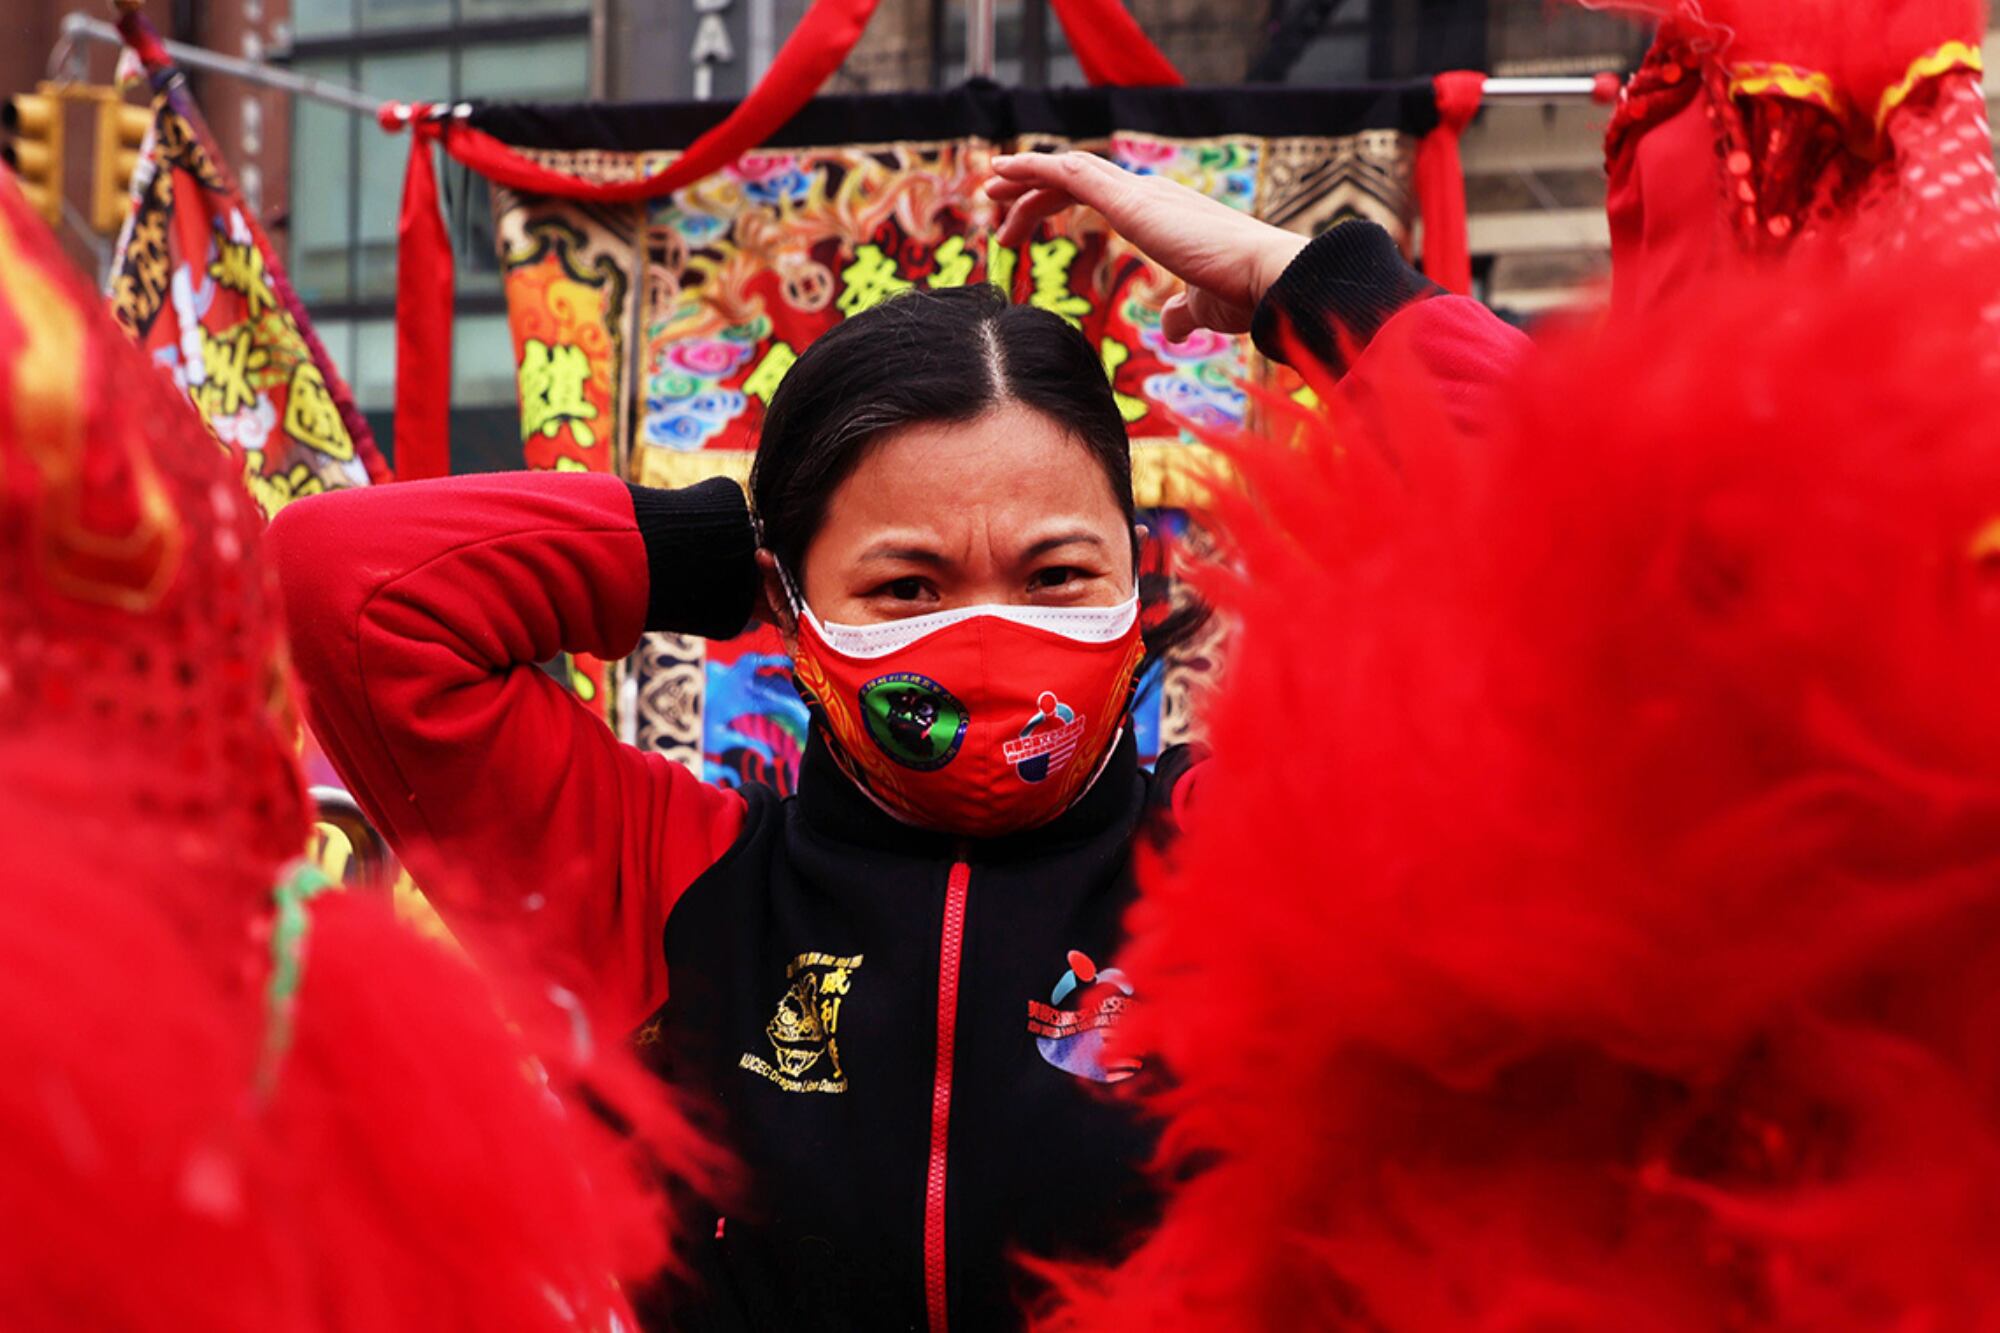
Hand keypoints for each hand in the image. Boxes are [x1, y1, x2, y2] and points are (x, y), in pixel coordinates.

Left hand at [985, 150, 1307, 341]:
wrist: (1267, 278)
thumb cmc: (1244, 293)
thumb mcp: (1202, 307)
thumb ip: (1181, 312)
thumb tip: (1169, 327)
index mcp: (1164, 212)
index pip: (1101, 195)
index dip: (1058, 202)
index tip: (1024, 219)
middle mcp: (1150, 193)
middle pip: (1078, 178)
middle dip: (1033, 190)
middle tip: (996, 206)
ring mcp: (1141, 193)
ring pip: (1068, 170)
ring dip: (1024, 176)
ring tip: (989, 188)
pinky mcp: (1131, 201)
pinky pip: (1070, 174)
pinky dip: (1034, 169)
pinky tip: (1005, 173)